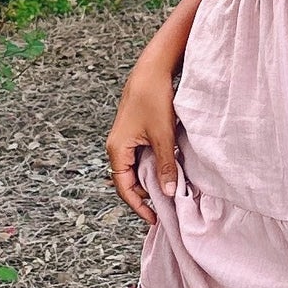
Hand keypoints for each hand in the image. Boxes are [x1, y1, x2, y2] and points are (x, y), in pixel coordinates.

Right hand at [106, 53, 178, 226]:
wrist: (153, 69)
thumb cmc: (154, 98)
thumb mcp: (163, 136)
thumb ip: (166, 166)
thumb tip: (168, 193)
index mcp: (117, 149)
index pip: (124, 188)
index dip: (138, 205)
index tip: (154, 218)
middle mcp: (117, 146)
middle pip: (129, 181)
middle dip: (145, 196)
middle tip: (165, 209)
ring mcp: (126, 140)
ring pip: (137, 169)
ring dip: (151, 181)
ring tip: (169, 193)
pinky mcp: (135, 132)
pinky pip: (141, 157)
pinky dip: (153, 167)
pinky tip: (169, 171)